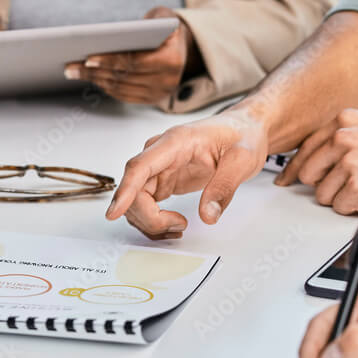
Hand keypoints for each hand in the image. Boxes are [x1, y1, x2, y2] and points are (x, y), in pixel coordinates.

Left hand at [65, 7, 199, 104]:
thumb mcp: (159, 16)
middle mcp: (168, 80)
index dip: (109, 61)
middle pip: (123, 77)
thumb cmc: (164, 26)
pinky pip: (123, 95)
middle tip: (70, 67)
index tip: (87, 58)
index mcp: (172, 59)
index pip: (134, 62)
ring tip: (74, 72)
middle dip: (94, 72)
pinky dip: (105, 86)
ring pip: (120, 88)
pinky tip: (90, 78)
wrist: (182, 45)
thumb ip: (140, 24)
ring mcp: (160, 93)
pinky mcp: (152, 99)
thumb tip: (106, 36)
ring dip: (94, 80)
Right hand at [105, 107, 268, 237]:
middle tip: (178, 227)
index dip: (124, 191)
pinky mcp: (161, 181)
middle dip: (149, 217)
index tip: (113, 213)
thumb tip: (208, 216)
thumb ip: (224, 187)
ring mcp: (157, 168)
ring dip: (151, 222)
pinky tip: (173, 225)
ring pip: (136, 201)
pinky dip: (154, 221)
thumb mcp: (242, 160)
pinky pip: (145, 205)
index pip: (139, 167)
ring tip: (179, 227)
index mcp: (175, 142)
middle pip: (134, 190)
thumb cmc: (241, 136)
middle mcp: (159, 154)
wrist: (243, 130)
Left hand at [275, 109, 357, 217]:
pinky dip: (356, 208)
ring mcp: (351, 163)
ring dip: (343, 198)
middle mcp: (344, 138)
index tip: (286, 180)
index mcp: (345, 121)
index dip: (295, 169)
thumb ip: (344, 137)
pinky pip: (340, 208)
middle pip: (308, 175)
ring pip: (323, 195)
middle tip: (349, 186)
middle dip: (324, 185)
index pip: (304, 149)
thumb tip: (315, 157)